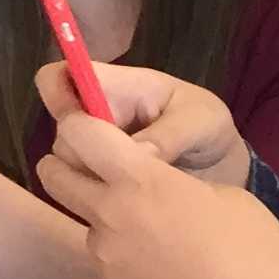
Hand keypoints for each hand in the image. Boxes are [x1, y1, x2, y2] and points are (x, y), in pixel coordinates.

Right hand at [31, 59, 250, 185]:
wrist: (222, 167)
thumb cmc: (209, 129)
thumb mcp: (202, 122)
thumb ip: (169, 134)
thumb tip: (138, 154)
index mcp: (119, 87)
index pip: (63, 76)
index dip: (57, 93)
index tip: (78, 125)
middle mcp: (96, 116)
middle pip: (62, 129)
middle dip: (85, 152)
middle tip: (128, 169)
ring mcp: (95, 149)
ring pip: (68, 164)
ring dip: (98, 179)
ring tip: (140, 190)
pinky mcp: (100, 178)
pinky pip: (81, 188)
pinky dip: (101, 197)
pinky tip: (132, 202)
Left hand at [35, 109, 278, 278]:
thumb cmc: (253, 259)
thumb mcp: (230, 199)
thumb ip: (182, 183)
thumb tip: (166, 190)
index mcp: (140, 180)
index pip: (79, 132)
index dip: (81, 122)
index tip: (96, 125)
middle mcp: (108, 213)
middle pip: (52, 173)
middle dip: (65, 163)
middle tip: (99, 168)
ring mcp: (104, 255)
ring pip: (85, 219)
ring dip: (104, 215)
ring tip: (155, 231)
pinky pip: (106, 257)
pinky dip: (124, 254)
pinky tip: (162, 269)